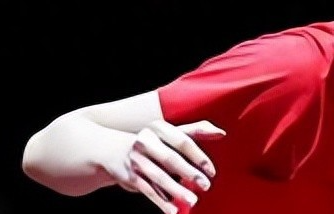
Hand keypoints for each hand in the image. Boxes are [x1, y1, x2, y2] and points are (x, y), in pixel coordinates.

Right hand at [106, 120, 224, 213]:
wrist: (111, 150)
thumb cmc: (152, 141)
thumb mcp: (170, 132)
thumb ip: (196, 131)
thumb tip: (221, 133)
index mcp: (159, 128)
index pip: (182, 141)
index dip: (198, 156)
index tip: (211, 170)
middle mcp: (145, 142)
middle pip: (170, 159)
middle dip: (189, 173)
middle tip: (205, 185)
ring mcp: (136, 159)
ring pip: (158, 177)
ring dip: (176, 190)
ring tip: (192, 200)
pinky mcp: (130, 176)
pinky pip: (148, 190)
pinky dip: (161, 201)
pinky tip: (172, 210)